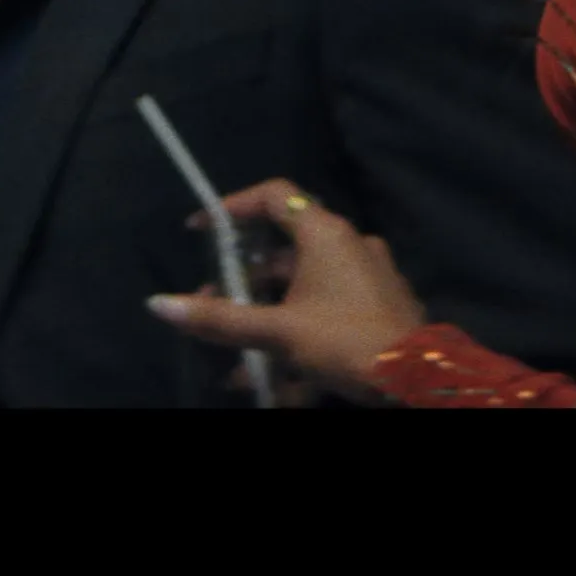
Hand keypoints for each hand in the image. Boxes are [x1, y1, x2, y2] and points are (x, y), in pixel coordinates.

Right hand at [147, 179, 427, 405]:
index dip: (233, 206)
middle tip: (213, 310)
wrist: (417, 378)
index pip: (273, 194)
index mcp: (325, 233)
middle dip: (243, 284)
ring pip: (303, 288)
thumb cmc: (345, 341)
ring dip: (267, 318)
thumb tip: (158, 305)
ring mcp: (368, 276)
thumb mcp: (278, 332)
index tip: (202, 229)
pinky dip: (299, 333)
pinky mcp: (379, 307)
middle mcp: (349, 244)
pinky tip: (277, 381)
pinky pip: (327, 310)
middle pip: (283, 250)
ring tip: (237, 358)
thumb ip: (220, 320)